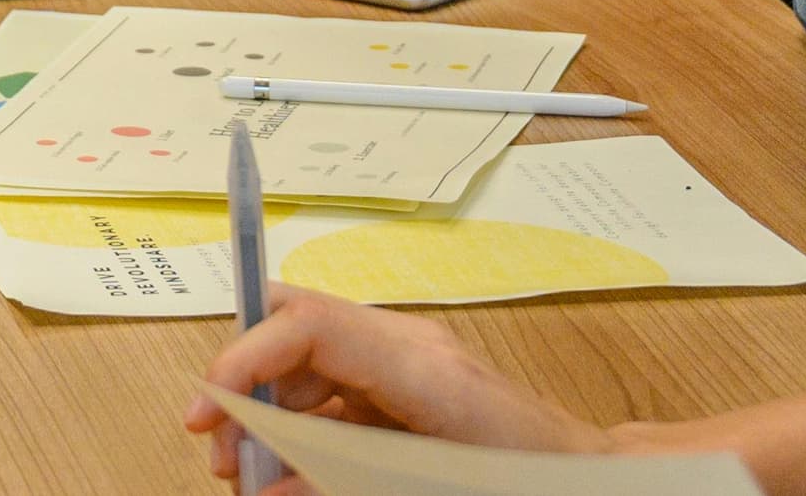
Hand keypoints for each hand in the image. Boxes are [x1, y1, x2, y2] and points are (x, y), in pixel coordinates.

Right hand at [184, 289, 614, 479]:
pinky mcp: (406, 390)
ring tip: (252, 477)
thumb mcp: (422, 485)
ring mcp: (406, 364)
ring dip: (267, 414)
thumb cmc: (532, 478)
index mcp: (419, 364)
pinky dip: (299, 431)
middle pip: (292, 326)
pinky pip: (331, 396)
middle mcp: (406, 347)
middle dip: (243, 382)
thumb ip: (337, 482)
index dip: (242, 360)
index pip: (306, 325)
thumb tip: (265, 493)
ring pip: (304, 363)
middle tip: (222, 451)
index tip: (209, 414)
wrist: (596, 480)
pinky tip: (291, 476)